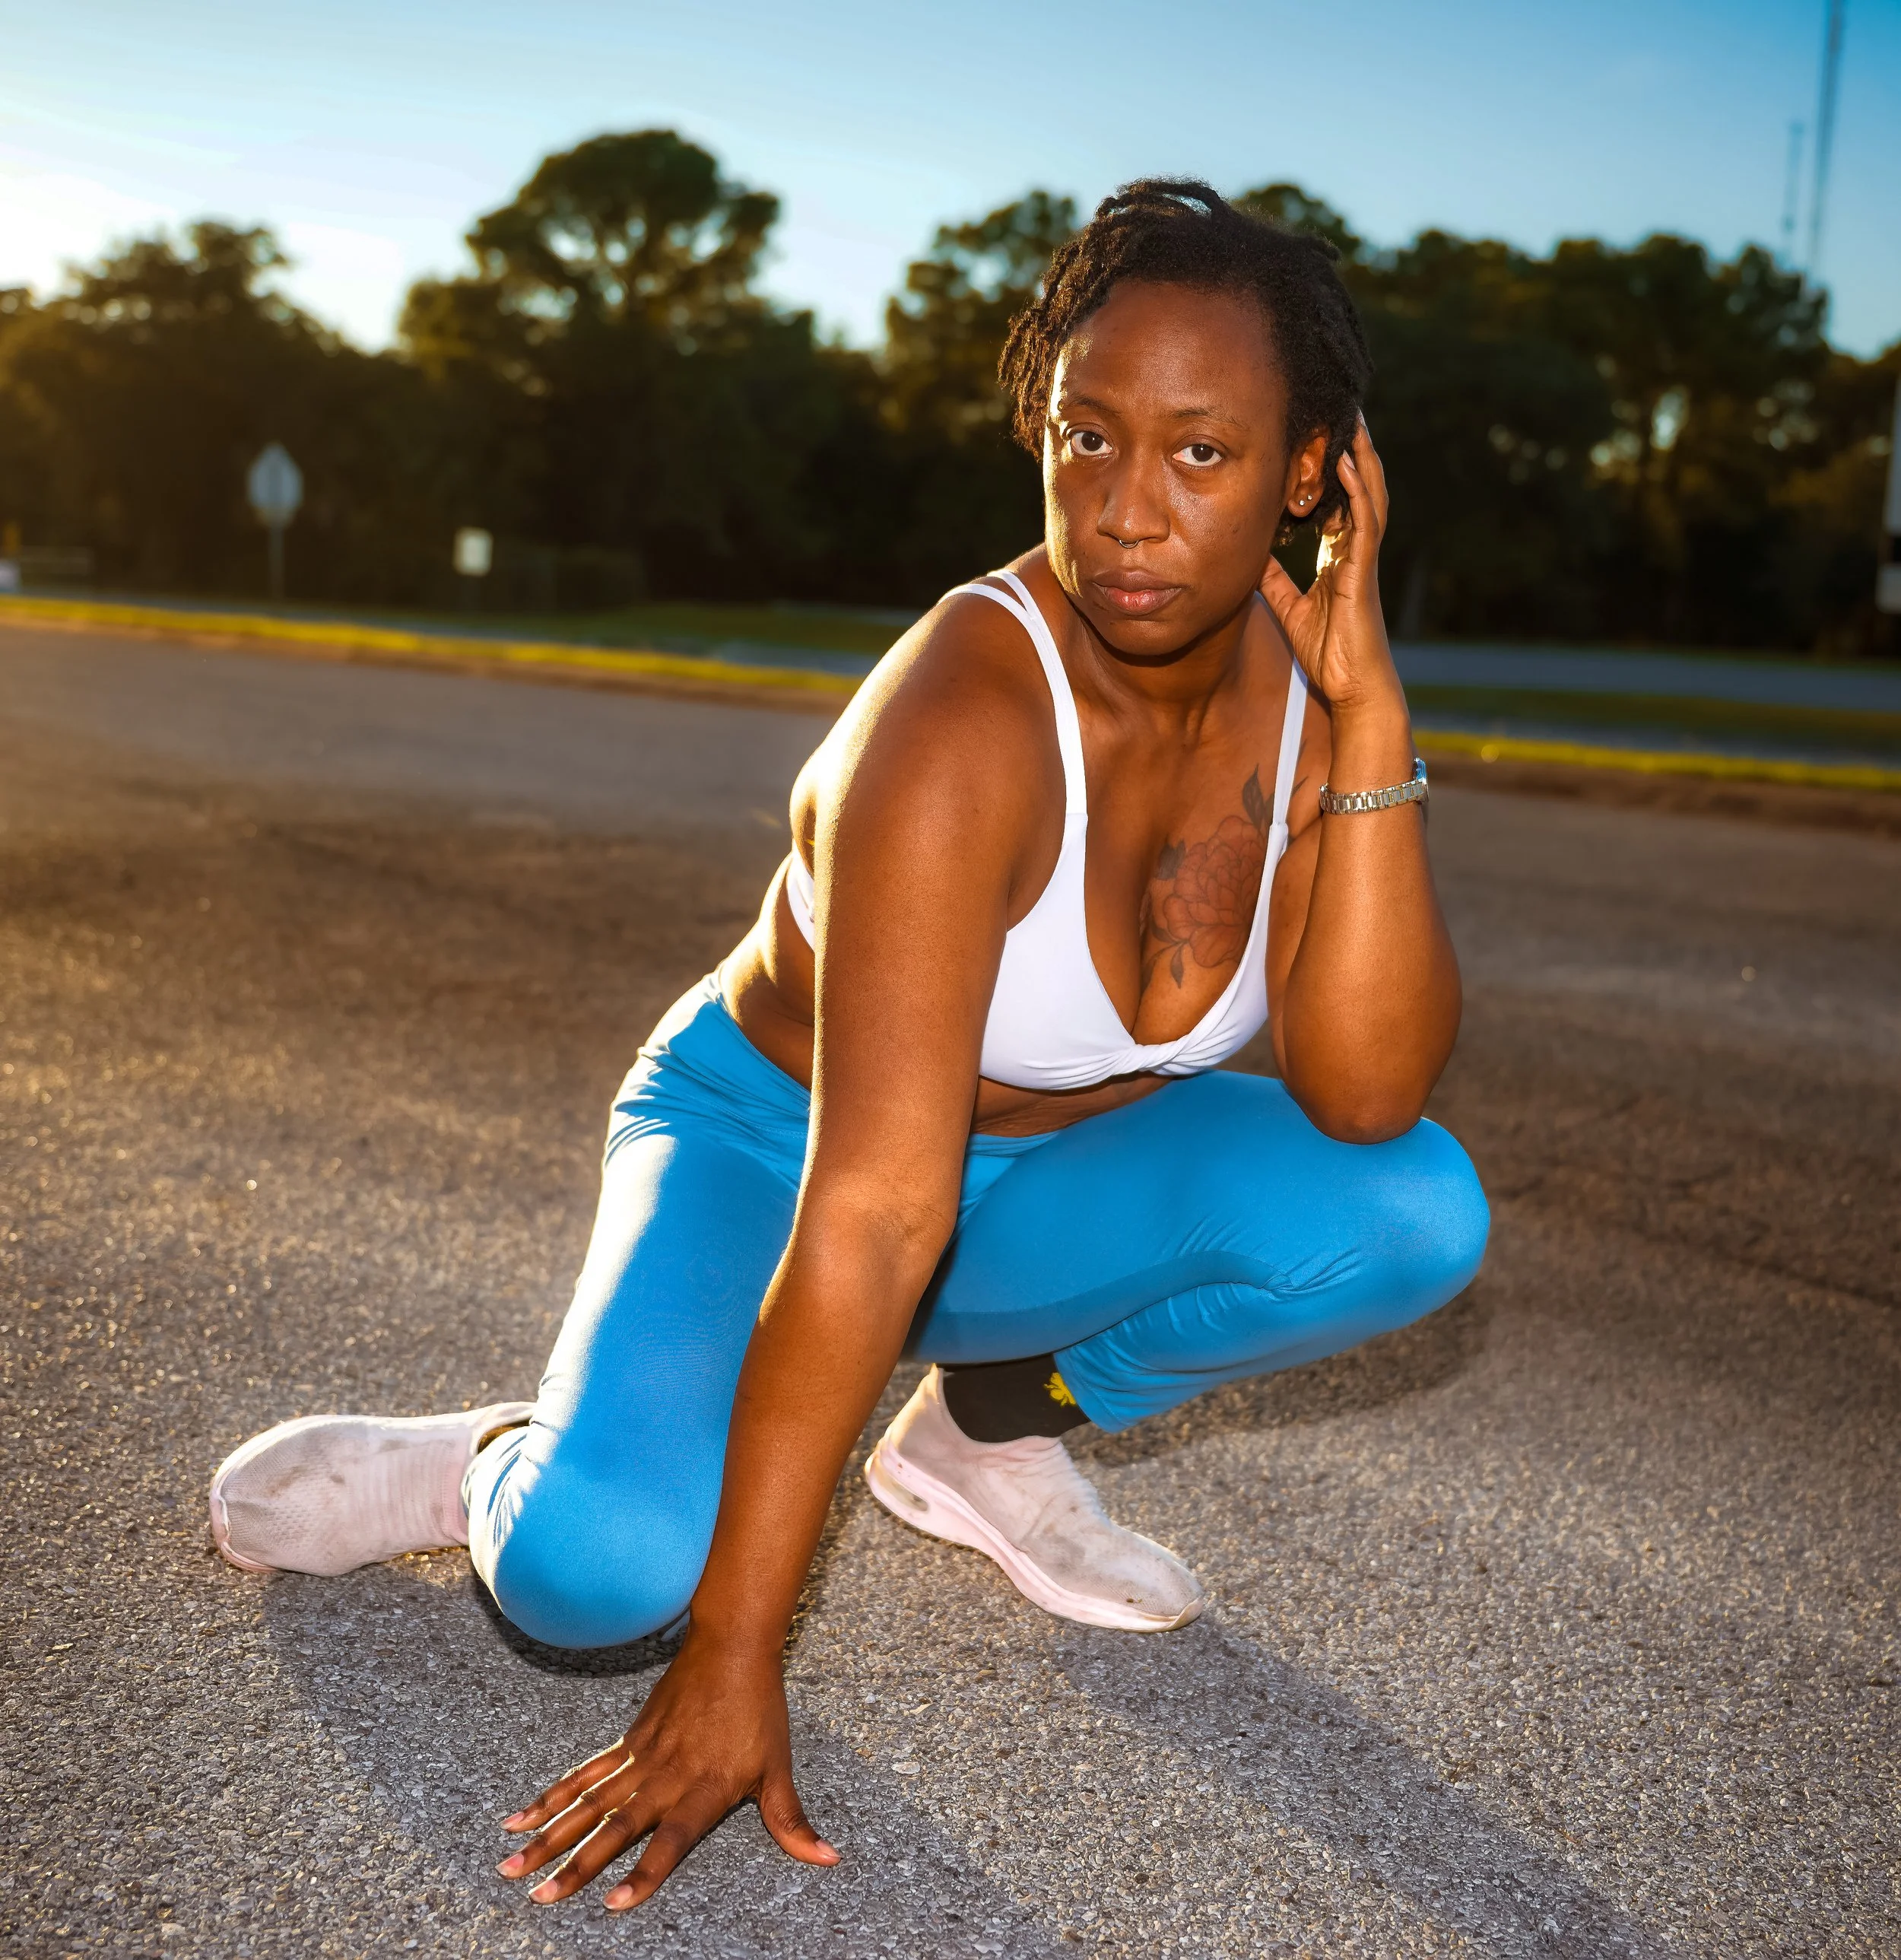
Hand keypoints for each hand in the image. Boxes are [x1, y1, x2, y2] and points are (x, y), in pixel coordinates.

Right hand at [495, 1631, 837, 1908]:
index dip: (644, 1874)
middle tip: (539, 1896)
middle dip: (575, 1866)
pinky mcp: (627, 1741)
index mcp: (703, 1792)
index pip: (670, 1843)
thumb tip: (828, 1860)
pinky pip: (584, 1774)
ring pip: (587, 1803)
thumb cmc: (759, 1710)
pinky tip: (521, 1817)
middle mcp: (665, 1779)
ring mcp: (641, 1758)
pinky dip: (552, 1796)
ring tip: (511, 1865)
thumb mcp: (778, 1769)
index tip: (612, 1905)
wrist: (731, 1644)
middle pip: (614, 1828)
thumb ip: (791, 1822)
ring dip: (549, 1836)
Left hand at [1258, 417, 1399, 714]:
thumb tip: (1253, 555)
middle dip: (1354, 453)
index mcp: (1342, 558)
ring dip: (1362, 459)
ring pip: (1369, 497)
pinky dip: (1357, 492)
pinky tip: (1347, 464)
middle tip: (1345, 416)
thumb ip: (1275, 579)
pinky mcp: (1363, 571)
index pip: (1341, 504)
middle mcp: (1356, 552)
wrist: (1353, 687)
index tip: (1322, 443)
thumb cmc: (1329, 653)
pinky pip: (1364, 522)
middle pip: (1360, 491)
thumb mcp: (1290, 607)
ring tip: (1353, 423)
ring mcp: (1363, 559)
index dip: (1334, 473)